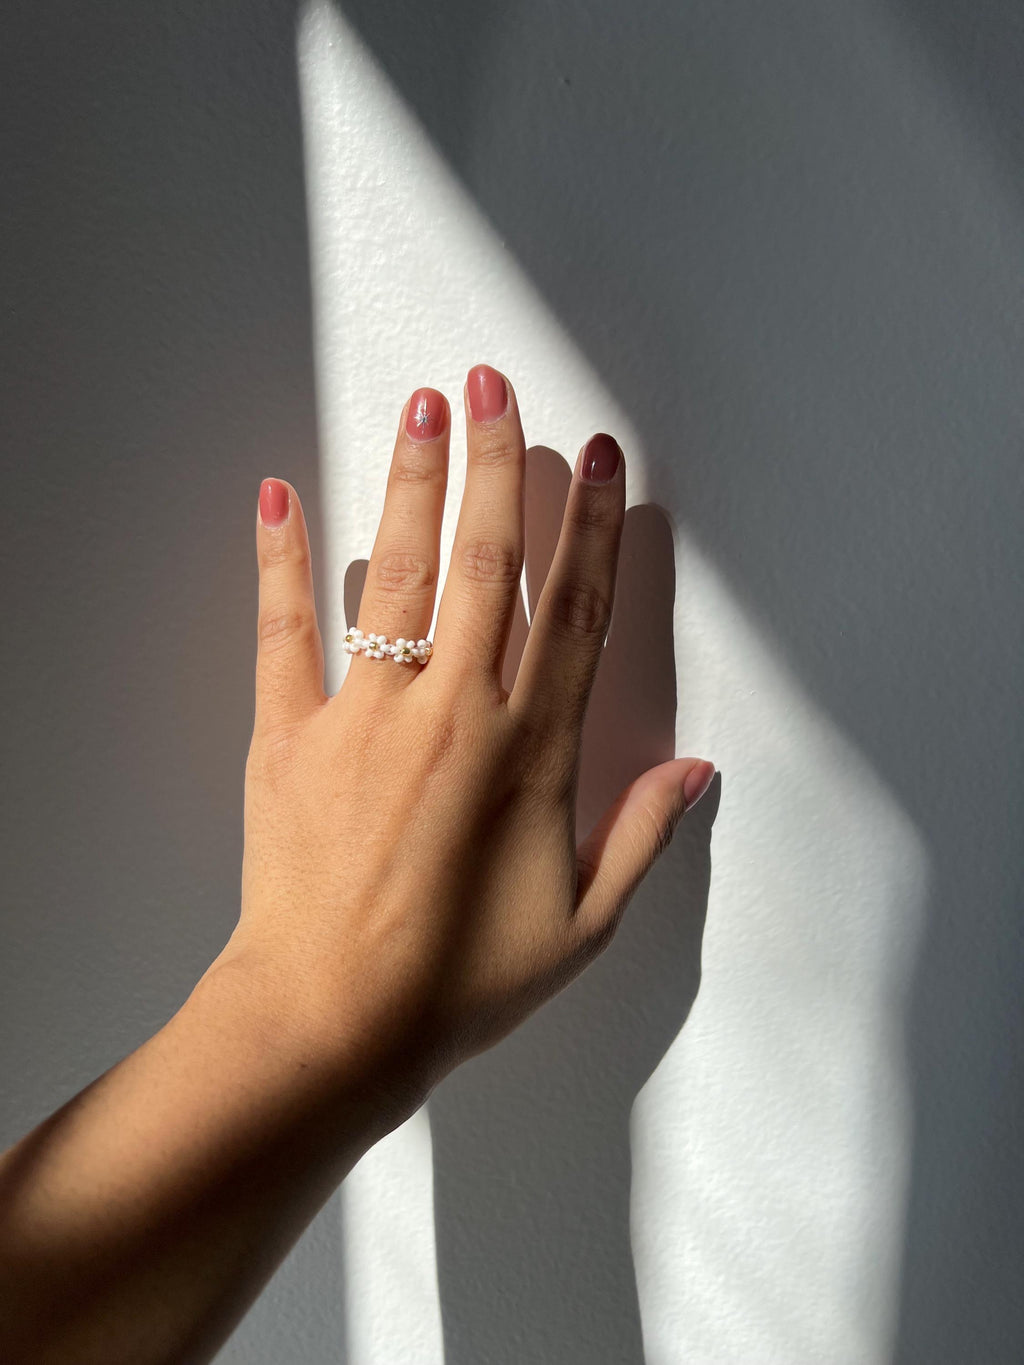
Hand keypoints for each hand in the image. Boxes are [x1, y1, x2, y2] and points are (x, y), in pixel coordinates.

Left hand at [218, 365, 713, 1119]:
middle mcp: (452, 712)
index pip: (573, 611)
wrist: (328, 1025)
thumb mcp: (578, 926)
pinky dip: (279, 559)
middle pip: (485, 562)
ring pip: (396, 574)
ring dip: (412, 482)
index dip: (593, 527)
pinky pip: (284, 631)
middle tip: (498, 383)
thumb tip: (696, 774)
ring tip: (421, 406)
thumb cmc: (456, 984)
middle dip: (497, 463)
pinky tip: (278, 494)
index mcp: (528, 751)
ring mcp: (365, 716)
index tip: (599, 460)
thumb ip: (638, 836)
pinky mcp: (288, 736)